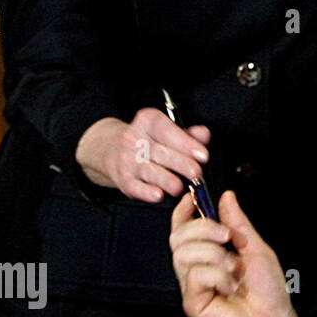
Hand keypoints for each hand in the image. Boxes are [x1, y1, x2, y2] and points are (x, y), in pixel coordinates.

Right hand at [76, 109, 210, 202]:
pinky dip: (147, 192)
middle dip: (180, 164)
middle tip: (196, 172)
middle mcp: (134, 139)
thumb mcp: (168, 130)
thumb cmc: (150, 140)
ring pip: (149, 171)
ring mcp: (127, 160)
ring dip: (166, 180)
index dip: (185, 143)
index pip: (166, 130)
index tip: (202, 155)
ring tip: (179, 186)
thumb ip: (189, 134)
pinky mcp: (124, 180)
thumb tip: (203, 135)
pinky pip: (135, 187)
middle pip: (159, 152)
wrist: (113, 150)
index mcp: (147, 121)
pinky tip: (158, 194)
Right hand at [169, 190, 307, 316]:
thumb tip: (226, 197)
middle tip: (226, 237)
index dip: (183, 212)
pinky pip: (195, 275)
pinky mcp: (193, 302)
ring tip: (233, 268)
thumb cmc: (268, 290)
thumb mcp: (255, 248)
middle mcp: (197, 268)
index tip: (191, 198)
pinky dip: (217, 275)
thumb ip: (238, 223)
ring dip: (214, 254)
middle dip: (203, 229)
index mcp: (209, 254)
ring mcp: (193, 286)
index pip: (184, 229)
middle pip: (178, 237)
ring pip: (184, 254)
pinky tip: (230, 286)